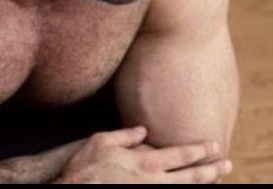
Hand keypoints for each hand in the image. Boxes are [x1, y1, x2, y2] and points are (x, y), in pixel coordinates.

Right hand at [54, 126, 231, 182]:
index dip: (200, 150)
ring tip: (218, 179)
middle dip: (212, 170)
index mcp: (145, 162)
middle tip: (226, 164)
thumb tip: (142, 129)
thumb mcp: (101, 141)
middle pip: (192, 176)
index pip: (181, 154)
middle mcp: (154, 181)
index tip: (213, 145)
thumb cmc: (85, 167)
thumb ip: (125, 134)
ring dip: (204, 184)